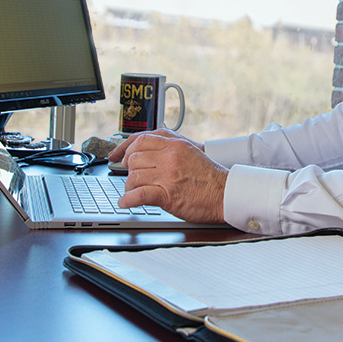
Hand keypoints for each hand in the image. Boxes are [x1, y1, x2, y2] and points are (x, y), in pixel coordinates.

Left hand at [110, 129, 228, 222]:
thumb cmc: (210, 177)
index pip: (141, 139)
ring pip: (133, 177)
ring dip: (129, 187)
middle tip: (132, 176)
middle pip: (134, 158)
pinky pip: (138, 195)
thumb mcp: (191, 152)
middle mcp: (170, 157)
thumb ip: (171, 148)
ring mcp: (168, 175)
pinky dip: (128, 200)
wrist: (226, 194)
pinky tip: (126, 202)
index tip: (117, 156)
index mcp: (176, 145)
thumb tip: (148, 150)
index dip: (124, 148)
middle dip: (129, 169)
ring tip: (134, 192)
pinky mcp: (167, 194)